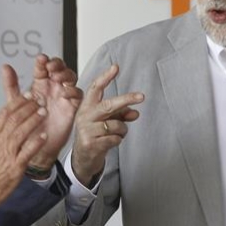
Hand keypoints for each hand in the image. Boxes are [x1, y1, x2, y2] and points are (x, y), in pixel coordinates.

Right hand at [0, 70, 47, 223]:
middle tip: (38, 100)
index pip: (4, 114)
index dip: (17, 103)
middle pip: (15, 120)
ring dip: (34, 120)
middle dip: (28, 107)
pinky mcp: (16, 167)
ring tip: (43, 112)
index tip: (26, 95)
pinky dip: (36, 143)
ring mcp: (8, 154)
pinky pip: (28, 152)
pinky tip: (44, 135)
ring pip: (22, 132)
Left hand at [4, 55, 82, 172]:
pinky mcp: (71, 107)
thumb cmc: (26, 125)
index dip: (43, 61)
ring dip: (65, 74)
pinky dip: (73, 91)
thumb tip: (5, 67)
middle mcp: (52, 88)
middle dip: (57, 64)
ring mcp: (63, 97)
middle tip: (50, 67)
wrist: (34, 146)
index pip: (44, 67)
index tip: (40, 60)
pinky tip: (65, 92)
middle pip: (60, 69)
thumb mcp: (16, 103)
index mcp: (40, 85)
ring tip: (57, 77)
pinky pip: (77, 94)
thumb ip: (11, 85)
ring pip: (70, 78)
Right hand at [71, 64, 143, 186]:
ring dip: (122, 130)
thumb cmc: (95, 134)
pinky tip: (110, 143)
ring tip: (116, 134)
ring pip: (117, 125)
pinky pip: (116, 139)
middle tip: (142, 96)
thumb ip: (120, 114)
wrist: (82, 158)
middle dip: (126, 99)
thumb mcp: (106, 121)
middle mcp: (85, 116)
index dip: (105, 77)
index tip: (116, 67)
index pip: (95, 88)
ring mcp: (86, 130)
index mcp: (87, 106)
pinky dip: (118, 141)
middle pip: (109, 104)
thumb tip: (136, 113)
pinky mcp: (91, 144)